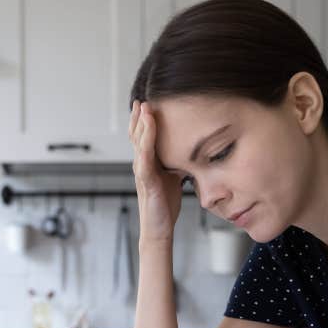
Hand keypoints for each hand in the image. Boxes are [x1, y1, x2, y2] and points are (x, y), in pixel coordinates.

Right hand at [129, 100, 184, 242]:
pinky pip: (144, 160)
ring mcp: (142, 173)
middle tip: (141, 99)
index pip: (143, 138)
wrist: (159, 229)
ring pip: (139, 144)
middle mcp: (141, 165)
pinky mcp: (147, 182)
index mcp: (148, 164)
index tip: (147, 103)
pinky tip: (148, 133)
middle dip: (139, 117)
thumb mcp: (174, 178)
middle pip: (137, 136)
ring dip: (142, 125)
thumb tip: (190, 150)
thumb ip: (177, 163)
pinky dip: (146, 144)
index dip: (143, 121)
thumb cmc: (165, 206)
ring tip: (144, 108)